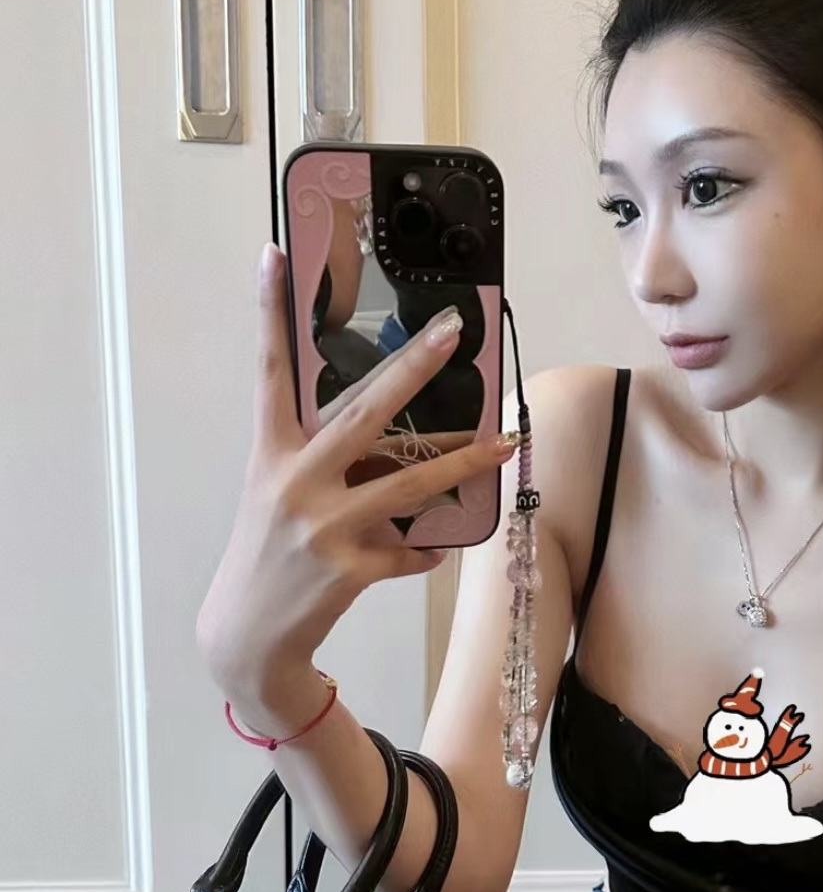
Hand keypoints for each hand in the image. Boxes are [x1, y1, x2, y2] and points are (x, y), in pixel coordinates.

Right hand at [195, 242, 514, 688]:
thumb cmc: (269, 552)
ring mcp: (323, 527)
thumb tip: (392, 431)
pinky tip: (434, 550)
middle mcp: (295, 482)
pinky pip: (410, 551)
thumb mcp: (278, 494)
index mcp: (272, 454)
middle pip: (365, 413)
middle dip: (413, 367)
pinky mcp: (349, 570)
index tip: (273, 255)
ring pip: (411, 485)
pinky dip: (425, 550)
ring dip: (465, 462)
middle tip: (453, 330)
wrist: (247, 637)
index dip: (269, 313)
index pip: (270, 372)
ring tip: (505, 442)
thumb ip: (325, 458)